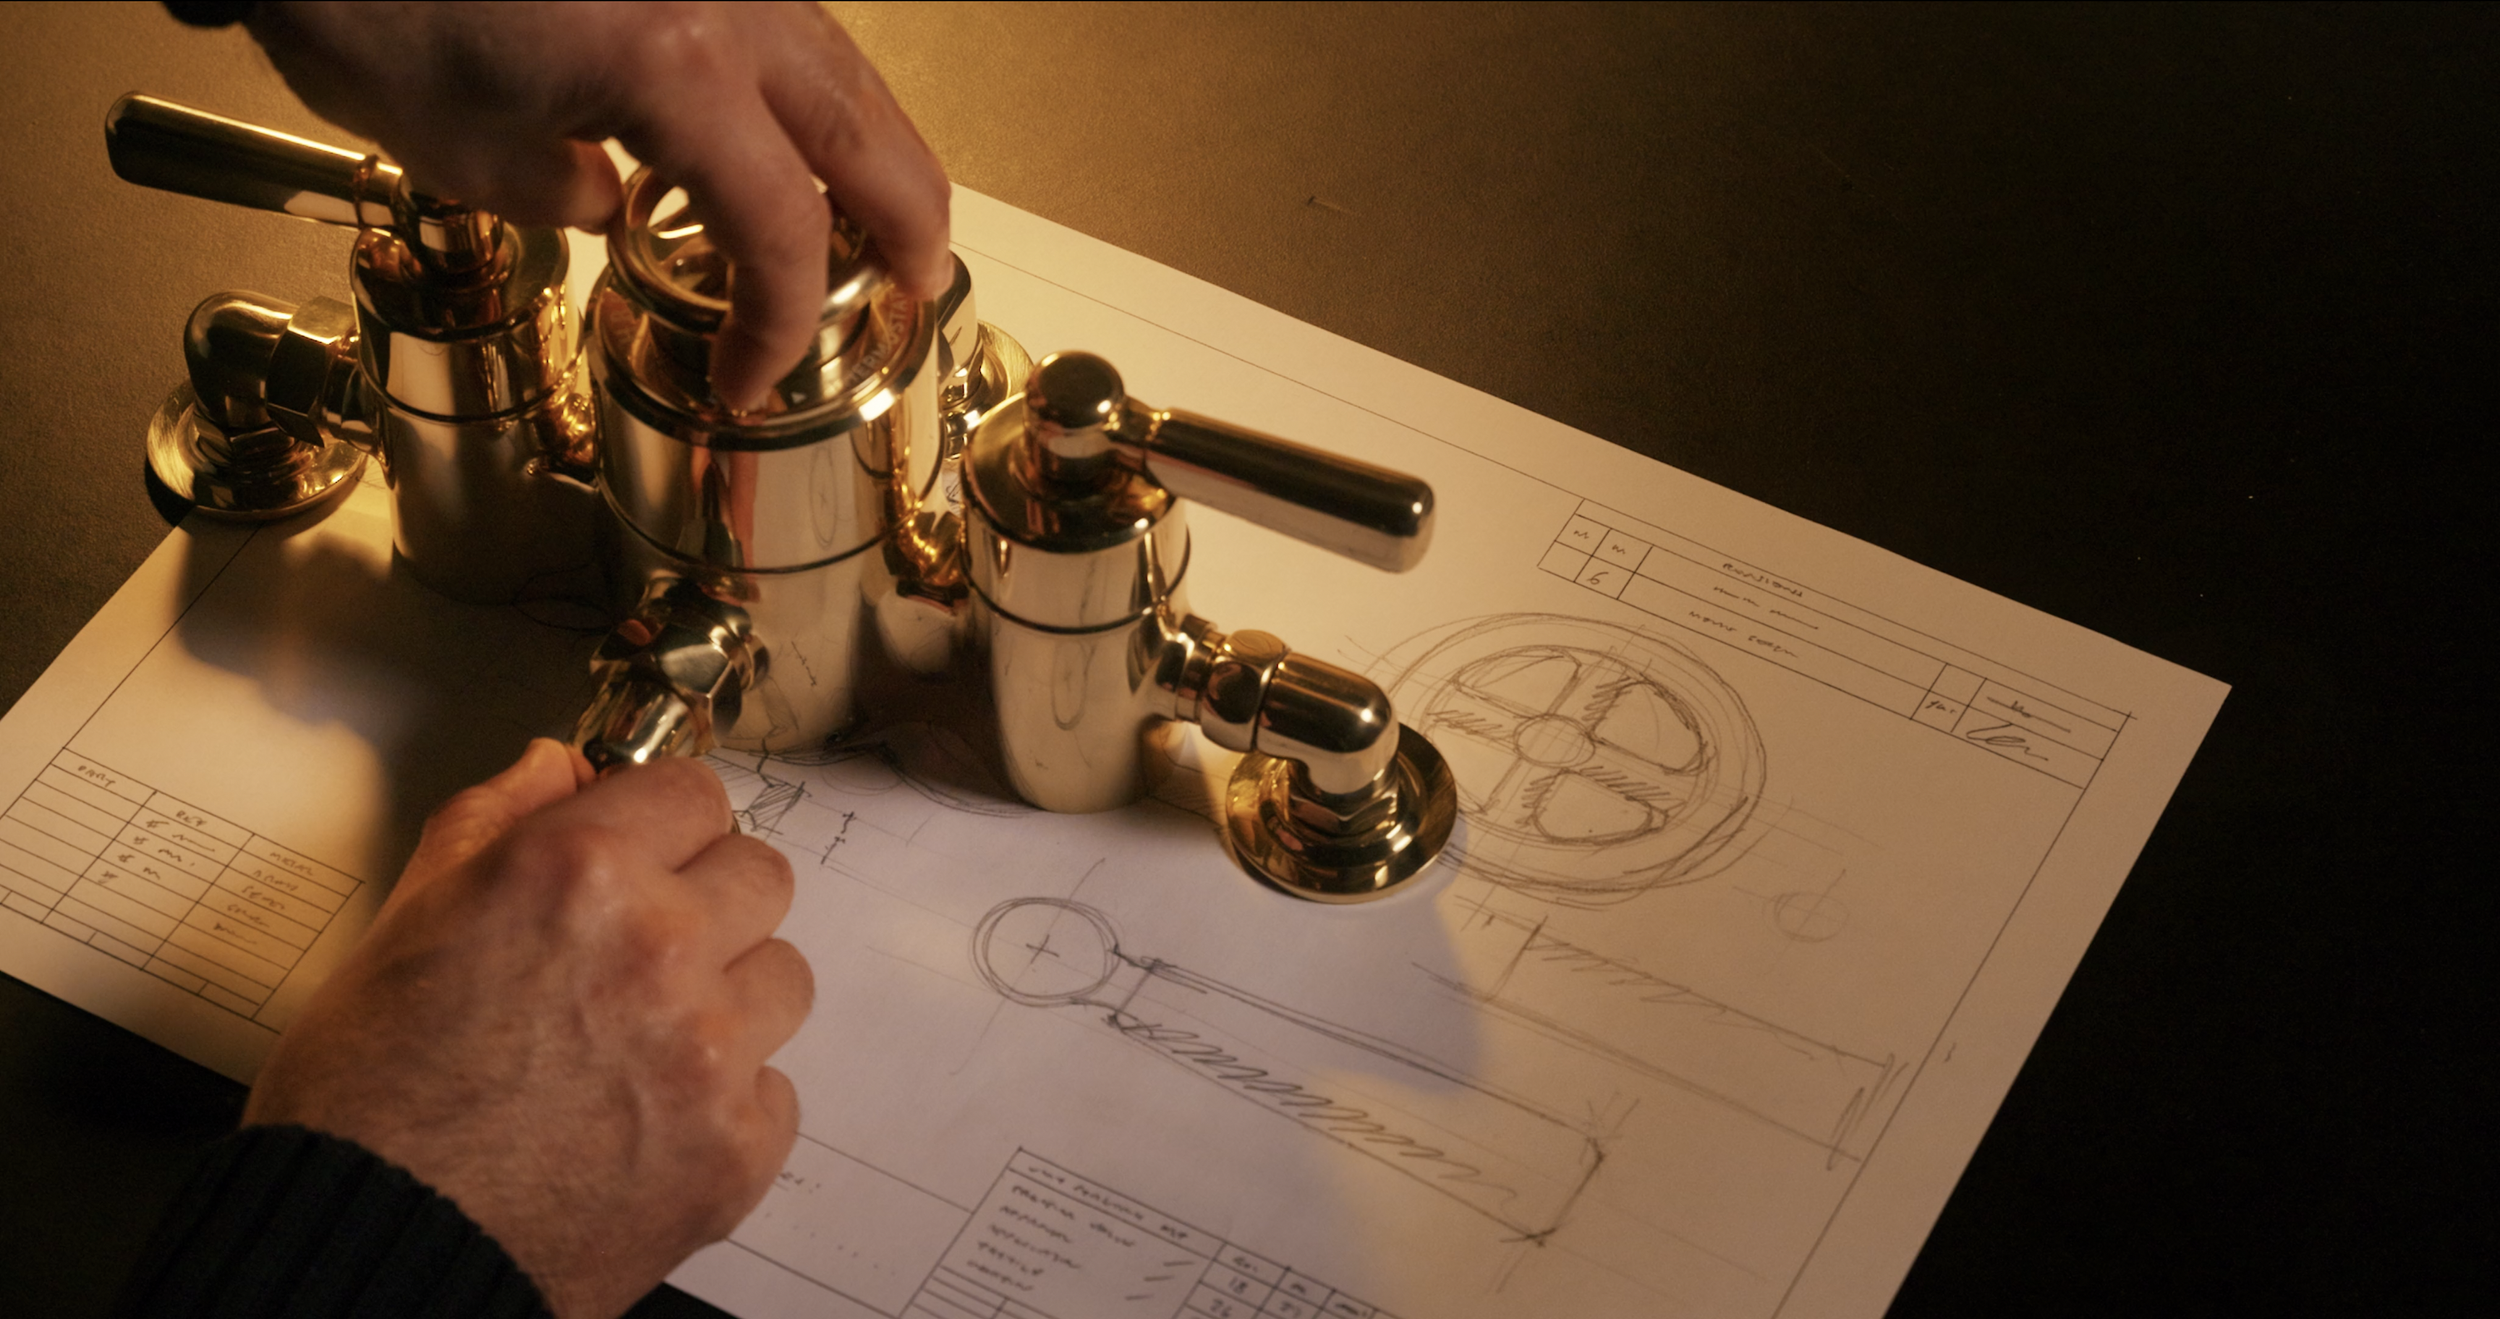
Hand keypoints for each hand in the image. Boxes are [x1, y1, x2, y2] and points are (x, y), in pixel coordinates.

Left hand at [243, 1, 950, 407]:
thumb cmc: (370, 5)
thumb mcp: (472, 155)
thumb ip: (577, 201)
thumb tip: (619, 208)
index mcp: (678, 70)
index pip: (787, 231)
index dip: (785, 324)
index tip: (749, 379)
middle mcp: (727, 7)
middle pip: (871, 137)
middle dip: (908, 228)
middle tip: (914, 289)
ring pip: (847, 73)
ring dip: (874, 158)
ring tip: (875, 226)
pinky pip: (792, 32)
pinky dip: (817, 101)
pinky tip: (797, 143)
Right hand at [244, 740, 811, 1318]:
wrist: (370, 1246)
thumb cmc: (363, 1099)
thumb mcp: (404, 922)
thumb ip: (493, 822)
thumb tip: (557, 764)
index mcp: (578, 873)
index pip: (695, 792)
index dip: (663, 823)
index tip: (647, 851)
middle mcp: (661, 948)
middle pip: (760, 875)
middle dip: (707, 901)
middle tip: (641, 951)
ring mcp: (710, 1051)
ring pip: (783, 978)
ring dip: (728, 999)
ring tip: (638, 1042)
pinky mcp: (737, 1147)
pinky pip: (775, 1090)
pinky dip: (724, 1104)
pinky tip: (644, 1119)